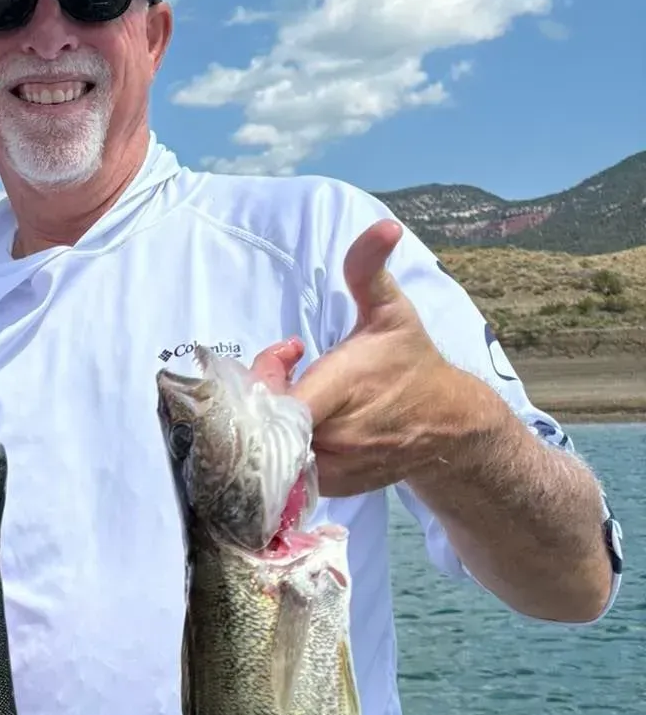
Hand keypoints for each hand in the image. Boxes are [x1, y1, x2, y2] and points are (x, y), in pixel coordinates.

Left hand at [290, 220, 494, 496]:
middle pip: (267, 421)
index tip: (290, 349)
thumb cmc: (410, 361)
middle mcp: (335, 437)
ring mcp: (335, 468)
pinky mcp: (335, 488)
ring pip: (276, 449)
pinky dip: (288, 448)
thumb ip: (369, 270)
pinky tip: (303, 424)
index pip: (275, 397)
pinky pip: (291, 471)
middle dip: (266, 392)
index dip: (267, 374)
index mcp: (341, 390)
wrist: (448, 423)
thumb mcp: (391, 311)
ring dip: (274, 421)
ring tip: (297, 395)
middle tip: (286, 369)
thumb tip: (384, 226)